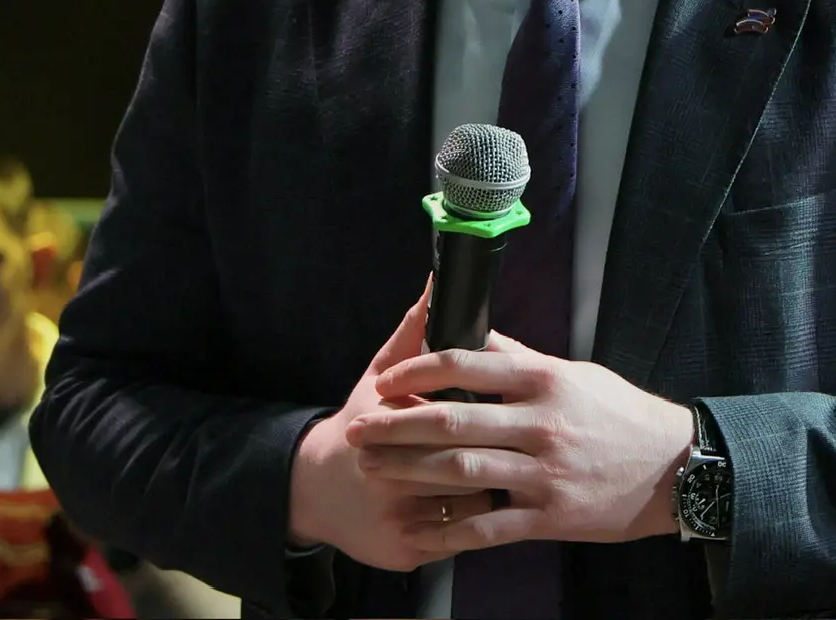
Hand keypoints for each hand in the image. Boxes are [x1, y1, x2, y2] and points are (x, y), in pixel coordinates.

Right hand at [286, 280, 497, 571]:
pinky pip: (461, 538)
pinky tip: (492, 505)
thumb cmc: (361, 423)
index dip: (482, 415)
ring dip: (495, 487)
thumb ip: (413, 332)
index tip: (503, 409)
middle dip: (496, 453)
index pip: (448, 418)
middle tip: (518, 441)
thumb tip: (437, 283)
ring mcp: (395, 518)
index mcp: (383, 424)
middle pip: (462, 462)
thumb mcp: (379, 375)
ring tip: (508, 470)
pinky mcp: (405, 553)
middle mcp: (385, 475)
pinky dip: (481, 521)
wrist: (317, 489)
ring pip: (470, 502)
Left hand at [344, 332, 695, 557]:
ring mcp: (543, 474)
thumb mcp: (575, 375)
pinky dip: (448, 529)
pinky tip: (418, 529)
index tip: (385, 381)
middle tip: (357, 429)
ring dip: (409, 470)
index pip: (466, 364)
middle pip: (452, 420)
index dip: (417, 372)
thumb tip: (474, 334)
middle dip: (396, 425)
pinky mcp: (549, 517)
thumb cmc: (621, 415)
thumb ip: (521, 361)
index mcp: (544, 381)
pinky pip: (487, 526)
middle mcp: (540, 424)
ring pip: (460, 470)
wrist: (675, 469)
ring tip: (373, 468)